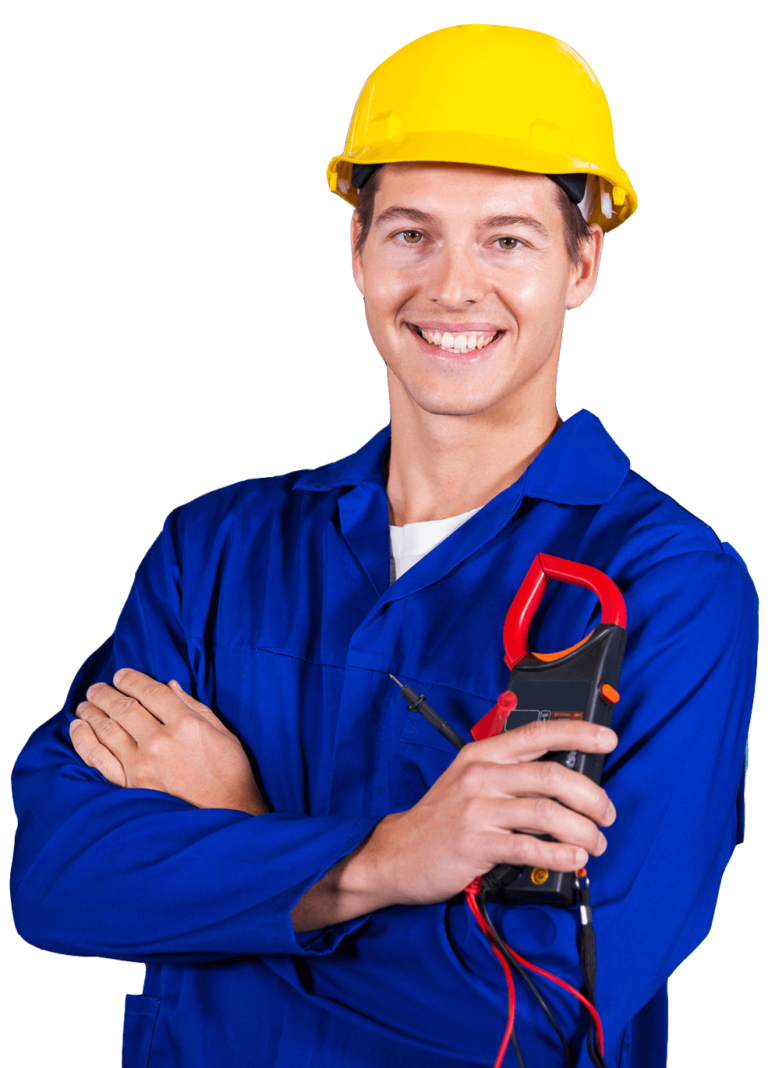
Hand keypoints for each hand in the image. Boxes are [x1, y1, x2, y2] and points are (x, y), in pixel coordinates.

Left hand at [69, 668, 268, 815]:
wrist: (226, 817)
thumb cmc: (230, 774)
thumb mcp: (223, 734)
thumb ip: (195, 708)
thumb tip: (170, 687)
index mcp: (186, 724)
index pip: (150, 691)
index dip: (132, 679)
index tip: (121, 675)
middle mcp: (160, 741)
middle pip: (124, 707)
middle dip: (106, 693)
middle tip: (97, 688)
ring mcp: (141, 765)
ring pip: (107, 729)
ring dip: (92, 712)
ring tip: (85, 704)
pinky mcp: (130, 786)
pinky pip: (98, 758)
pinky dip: (85, 740)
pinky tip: (78, 728)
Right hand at [358, 718, 617, 907]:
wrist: (395, 852)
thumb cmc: (441, 818)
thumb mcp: (469, 781)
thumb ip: (510, 774)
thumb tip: (565, 780)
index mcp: (483, 754)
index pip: (538, 732)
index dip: (578, 732)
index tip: (607, 739)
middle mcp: (481, 775)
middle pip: (552, 776)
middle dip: (591, 797)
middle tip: (606, 815)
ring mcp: (477, 809)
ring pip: (547, 812)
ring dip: (583, 831)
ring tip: (595, 844)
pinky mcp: (475, 844)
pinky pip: (529, 847)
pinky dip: (560, 855)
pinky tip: (573, 859)